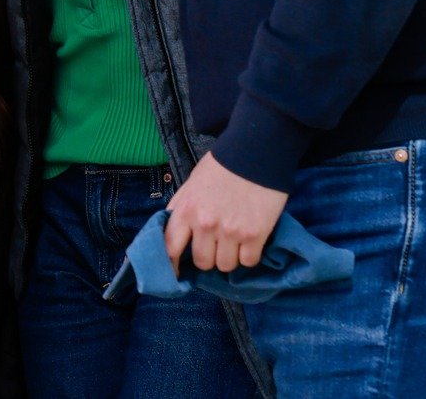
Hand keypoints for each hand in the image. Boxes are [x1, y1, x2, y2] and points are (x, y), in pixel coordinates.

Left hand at [164, 152, 288, 273]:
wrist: (255, 152)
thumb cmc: (221, 167)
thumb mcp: (191, 184)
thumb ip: (180, 208)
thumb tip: (170, 230)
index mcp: (186, 210)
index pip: (169, 248)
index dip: (171, 265)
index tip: (176, 273)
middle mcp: (205, 224)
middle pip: (202, 262)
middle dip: (208, 257)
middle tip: (217, 246)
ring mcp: (231, 231)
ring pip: (226, 265)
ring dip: (230, 257)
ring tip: (235, 241)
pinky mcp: (255, 235)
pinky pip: (249, 261)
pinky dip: (250, 255)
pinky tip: (251, 241)